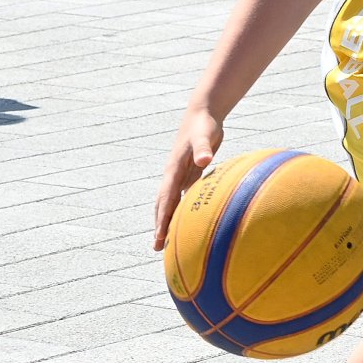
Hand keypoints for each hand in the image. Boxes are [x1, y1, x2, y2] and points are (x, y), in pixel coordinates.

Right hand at [153, 106, 223, 250]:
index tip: (159, 237)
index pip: (166, 200)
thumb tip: (204, 161)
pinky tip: (187, 221)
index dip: (162, 219)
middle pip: (164, 205)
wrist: (203, 114)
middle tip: (158, 248)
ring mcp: (181, 175)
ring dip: (169, 220)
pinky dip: (183, 209)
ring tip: (167, 240)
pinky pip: (184, 196)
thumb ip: (204, 148)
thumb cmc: (204, 125)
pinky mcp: (191, 173)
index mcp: (174, 170)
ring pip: (172, 202)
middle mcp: (174, 175)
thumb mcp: (204, 136)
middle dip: (160, 226)